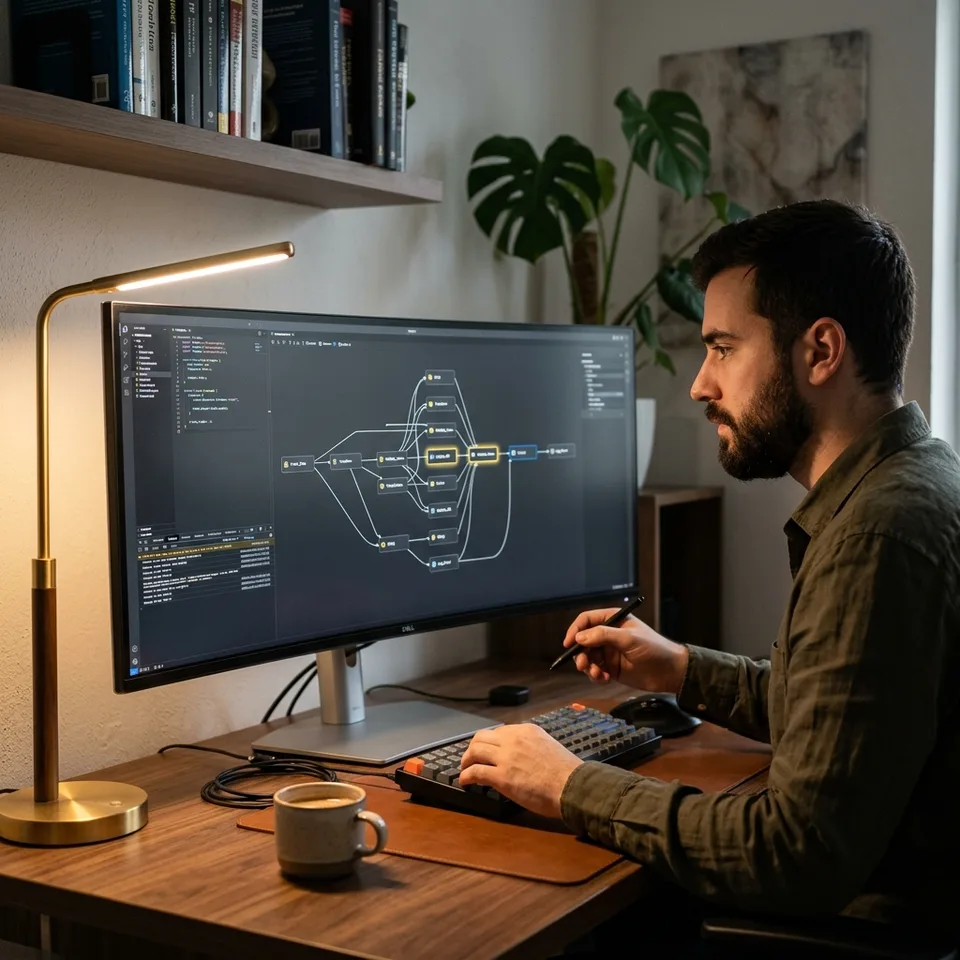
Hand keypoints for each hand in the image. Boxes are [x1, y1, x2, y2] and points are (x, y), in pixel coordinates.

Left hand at [458, 723, 581, 818]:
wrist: (572, 786)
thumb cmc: (567, 773)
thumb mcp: (548, 747)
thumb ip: (532, 747)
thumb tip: (522, 757)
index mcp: (527, 730)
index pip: (499, 731)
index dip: (490, 742)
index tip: (487, 751)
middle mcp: (514, 739)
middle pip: (482, 737)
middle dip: (473, 747)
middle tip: (471, 758)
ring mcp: (506, 757)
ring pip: (475, 751)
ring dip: (466, 760)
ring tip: (464, 769)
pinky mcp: (501, 776)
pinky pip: (475, 772)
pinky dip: (466, 776)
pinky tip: (465, 781)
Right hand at [562, 608, 688, 691]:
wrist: (670, 672)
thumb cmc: (653, 649)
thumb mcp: (628, 638)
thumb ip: (603, 635)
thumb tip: (579, 637)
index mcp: (613, 620)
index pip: (587, 620)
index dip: (575, 630)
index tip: (568, 644)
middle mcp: (608, 635)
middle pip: (583, 641)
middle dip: (581, 654)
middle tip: (583, 665)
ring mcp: (609, 652)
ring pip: (587, 658)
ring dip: (588, 667)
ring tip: (598, 674)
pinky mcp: (611, 668)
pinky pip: (595, 671)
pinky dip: (596, 676)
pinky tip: (605, 679)